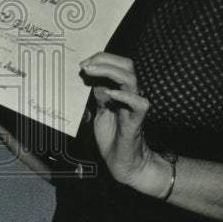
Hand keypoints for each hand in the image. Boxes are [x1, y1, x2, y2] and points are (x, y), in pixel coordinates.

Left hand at [82, 53, 164, 194]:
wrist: (122, 162)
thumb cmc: (112, 137)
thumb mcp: (100, 110)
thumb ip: (98, 94)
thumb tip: (91, 76)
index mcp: (121, 90)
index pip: (117, 64)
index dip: (101, 59)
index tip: (84, 64)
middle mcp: (129, 94)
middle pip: (126, 65)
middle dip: (105, 60)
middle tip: (86, 65)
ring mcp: (133, 106)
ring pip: (130, 79)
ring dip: (109, 71)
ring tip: (92, 72)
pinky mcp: (136, 121)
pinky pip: (139, 104)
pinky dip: (125, 96)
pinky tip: (110, 94)